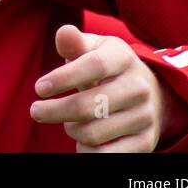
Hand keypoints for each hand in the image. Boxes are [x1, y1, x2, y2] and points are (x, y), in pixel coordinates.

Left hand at [29, 24, 185, 151]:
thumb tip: (64, 33)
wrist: (150, 93)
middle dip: (54, 111)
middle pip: (88, 106)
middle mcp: (139, 87)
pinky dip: (86, 150)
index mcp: (123, 57)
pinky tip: (82, 140)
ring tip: (68, 122)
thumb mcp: (92, 50)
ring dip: (71, 129)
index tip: (39, 88)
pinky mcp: (146, 141)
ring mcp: (145, 116)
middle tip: (36, 111)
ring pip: (93, 132)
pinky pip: (107, 154)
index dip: (63, 78)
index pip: (93, 66)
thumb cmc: (106, 68)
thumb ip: (74, 43)